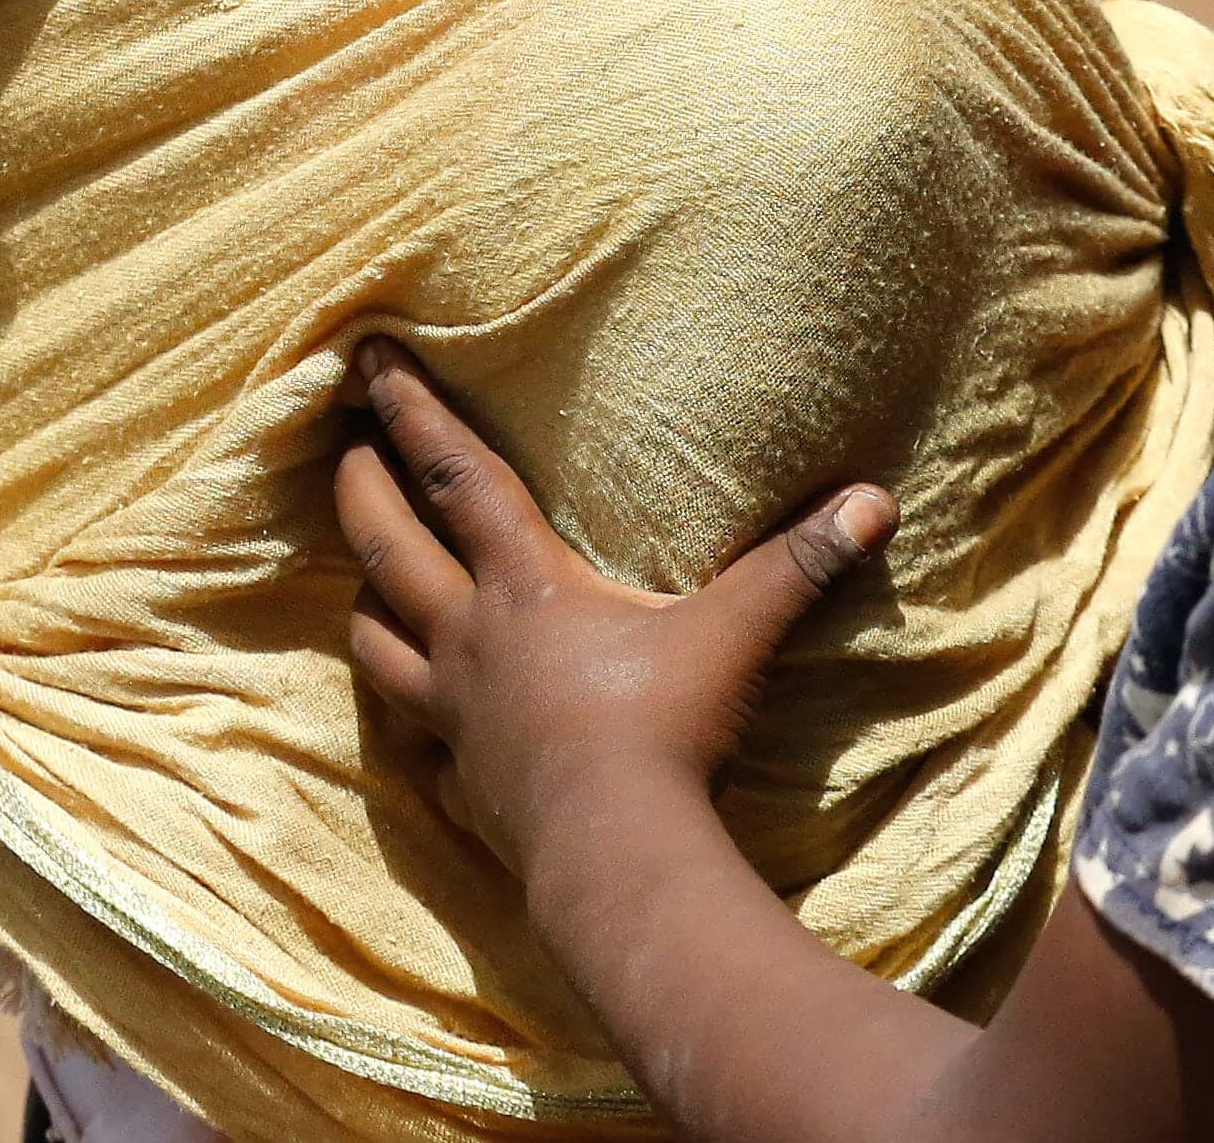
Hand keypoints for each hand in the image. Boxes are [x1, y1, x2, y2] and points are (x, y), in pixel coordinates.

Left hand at [337, 338, 895, 878]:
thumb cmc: (668, 729)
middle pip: (388, 544)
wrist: (618, 853)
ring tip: (357, 573)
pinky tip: (411, 710)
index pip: (457, 475)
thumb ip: (800, 563)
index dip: (412, 411)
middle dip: (360, 486)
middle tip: (338, 443)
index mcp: (528, 585)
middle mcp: (474, 635)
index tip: (365, 358)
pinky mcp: (462, 771)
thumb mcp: (737, 633)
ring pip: (375, 635)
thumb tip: (875, 501)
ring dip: (364, 594)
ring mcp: (458, 707)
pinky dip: (401, 705)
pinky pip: (411, 727)